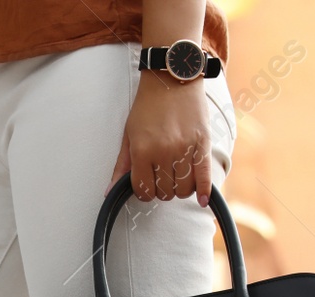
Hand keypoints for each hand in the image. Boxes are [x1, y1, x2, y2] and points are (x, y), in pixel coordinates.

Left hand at [109, 73, 213, 205]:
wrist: (172, 77)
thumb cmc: (147, 106)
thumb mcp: (129, 135)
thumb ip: (121, 166)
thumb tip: (110, 193)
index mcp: (142, 151)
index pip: (144, 190)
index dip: (144, 192)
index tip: (146, 185)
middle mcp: (164, 152)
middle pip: (165, 192)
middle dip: (161, 190)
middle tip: (161, 178)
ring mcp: (185, 148)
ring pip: (184, 189)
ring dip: (179, 189)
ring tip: (176, 179)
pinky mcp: (203, 143)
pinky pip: (205, 176)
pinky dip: (203, 191)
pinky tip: (201, 200)